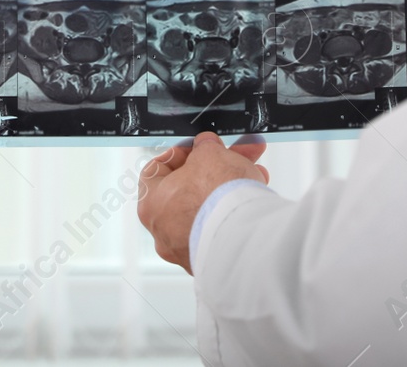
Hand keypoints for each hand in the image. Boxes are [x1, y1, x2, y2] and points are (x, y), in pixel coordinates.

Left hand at [137, 131, 269, 273]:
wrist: (245, 238)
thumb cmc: (217, 198)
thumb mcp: (210, 154)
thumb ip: (204, 147)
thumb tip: (206, 146)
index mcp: (151, 204)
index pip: (157, 171)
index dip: (180, 153)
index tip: (199, 147)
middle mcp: (164, 232)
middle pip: (188, 188)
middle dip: (215, 168)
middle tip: (234, 154)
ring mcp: (187, 249)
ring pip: (208, 209)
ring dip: (230, 188)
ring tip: (254, 172)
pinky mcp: (212, 260)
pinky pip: (221, 228)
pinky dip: (234, 211)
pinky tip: (255, 197)